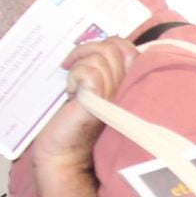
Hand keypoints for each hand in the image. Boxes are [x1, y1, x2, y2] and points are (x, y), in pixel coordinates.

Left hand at [32, 37, 136, 176]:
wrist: (64, 152)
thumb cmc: (74, 122)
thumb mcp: (91, 88)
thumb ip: (101, 68)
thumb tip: (99, 45)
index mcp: (129, 84)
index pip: (127, 48)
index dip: (107, 44)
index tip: (87, 58)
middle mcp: (130, 89)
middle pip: (113, 47)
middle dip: (87, 51)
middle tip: (72, 68)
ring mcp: (118, 96)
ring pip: (100, 57)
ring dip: (78, 66)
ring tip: (73, 87)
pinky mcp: (102, 102)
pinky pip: (89, 72)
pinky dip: (74, 77)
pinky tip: (71, 94)